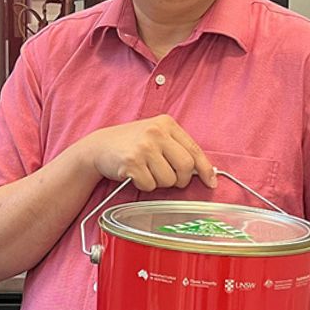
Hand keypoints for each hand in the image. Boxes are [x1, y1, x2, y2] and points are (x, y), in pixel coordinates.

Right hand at [81, 114, 214, 191]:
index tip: (211, 182)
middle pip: (185, 166)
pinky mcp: (131, 162)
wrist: (99, 146)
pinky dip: (145, 185)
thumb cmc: (133, 143)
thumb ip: (179, 148)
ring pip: (168, 179)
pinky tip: (136, 175)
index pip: (195, 150)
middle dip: (181, 179)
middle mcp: (156, 133)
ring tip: (148, 172)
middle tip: (172, 180)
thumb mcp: (157, 136)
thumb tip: (205, 171)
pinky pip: (150, 185)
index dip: (205, 169)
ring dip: (161, 183)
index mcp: (167, 124)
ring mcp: (143, 147)